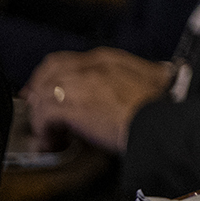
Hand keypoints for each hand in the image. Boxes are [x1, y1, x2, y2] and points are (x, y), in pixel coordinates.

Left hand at [23, 49, 173, 153]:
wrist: (162, 123)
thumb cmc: (162, 106)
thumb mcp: (153, 78)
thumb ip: (139, 74)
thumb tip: (145, 78)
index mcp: (108, 59)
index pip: (65, 60)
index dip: (48, 76)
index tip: (43, 90)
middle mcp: (90, 67)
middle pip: (48, 73)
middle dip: (37, 91)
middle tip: (36, 110)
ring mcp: (80, 86)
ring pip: (43, 95)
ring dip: (40, 117)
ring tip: (47, 134)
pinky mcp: (73, 108)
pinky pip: (44, 116)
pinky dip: (43, 130)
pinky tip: (51, 141)